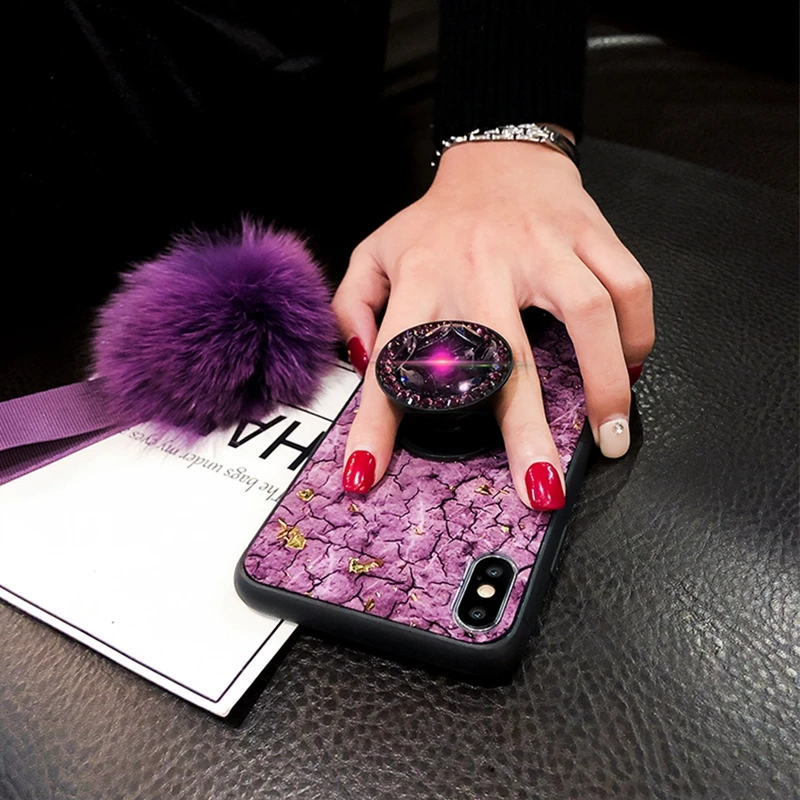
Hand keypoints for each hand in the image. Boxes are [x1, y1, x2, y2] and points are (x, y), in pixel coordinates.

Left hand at [332, 138, 653, 508]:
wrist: (496, 154)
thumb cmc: (436, 220)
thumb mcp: (374, 253)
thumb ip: (351, 306)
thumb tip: (363, 363)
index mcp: (423, 277)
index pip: (392, 359)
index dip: (376, 425)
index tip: (367, 478)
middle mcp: (483, 266)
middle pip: (505, 354)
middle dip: (524, 430)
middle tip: (541, 490)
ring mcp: (544, 247)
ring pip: (586, 316)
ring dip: (604, 384)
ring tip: (610, 439)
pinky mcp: (590, 233)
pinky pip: (627, 284)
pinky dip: (637, 331)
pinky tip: (631, 367)